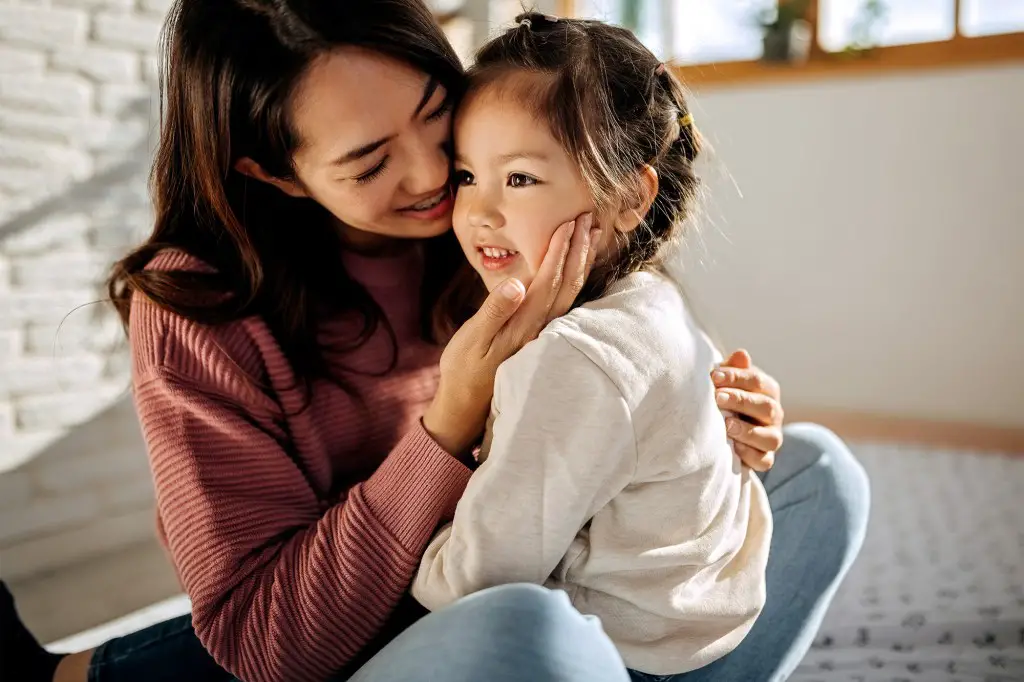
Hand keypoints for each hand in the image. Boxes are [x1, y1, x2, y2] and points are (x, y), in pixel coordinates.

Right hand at [424, 213, 599, 453]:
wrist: (467, 407)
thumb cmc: (464, 371)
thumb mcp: (472, 340)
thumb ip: (494, 310)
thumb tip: (517, 283)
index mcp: (524, 323)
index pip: (548, 279)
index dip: (560, 249)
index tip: (569, 222)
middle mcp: (540, 327)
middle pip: (567, 283)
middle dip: (578, 248)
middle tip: (588, 218)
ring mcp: (542, 334)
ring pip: (570, 293)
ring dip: (581, 262)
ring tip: (590, 237)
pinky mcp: (539, 338)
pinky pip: (564, 303)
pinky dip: (574, 281)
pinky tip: (576, 270)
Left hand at [711, 350, 783, 471]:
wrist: (725, 430)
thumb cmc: (725, 398)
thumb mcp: (726, 382)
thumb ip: (734, 370)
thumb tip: (741, 353)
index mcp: (767, 390)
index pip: (757, 381)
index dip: (736, 377)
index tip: (713, 376)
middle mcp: (774, 414)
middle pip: (766, 407)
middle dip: (741, 401)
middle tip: (717, 398)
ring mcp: (771, 437)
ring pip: (770, 437)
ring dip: (747, 431)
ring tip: (726, 425)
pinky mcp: (764, 459)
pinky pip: (763, 460)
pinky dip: (749, 455)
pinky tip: (733, 448)